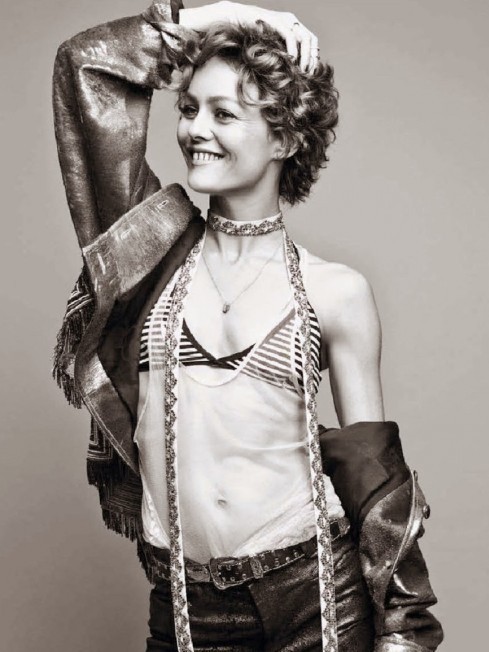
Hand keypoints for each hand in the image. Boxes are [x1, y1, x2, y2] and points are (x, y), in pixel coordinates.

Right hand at [179, 1, 319, 72]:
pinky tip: (291, 62)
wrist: (231, 22)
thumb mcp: (266, 52)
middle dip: (312, 59)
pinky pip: (290, 36)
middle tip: (309, 75)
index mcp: (291, 29)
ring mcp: (285, 20)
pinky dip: (293, 50)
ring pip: (305, 38)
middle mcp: (291, 23)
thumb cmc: (246, 40)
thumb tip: (288, 79)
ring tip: (301, 71)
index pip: (311, 44)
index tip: (310, 76)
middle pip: (312, 41)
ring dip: (305, 56)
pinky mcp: (276, 20)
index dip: (313, 60)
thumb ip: (278, 60)